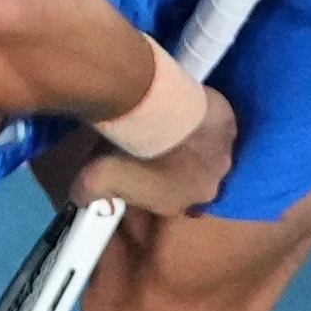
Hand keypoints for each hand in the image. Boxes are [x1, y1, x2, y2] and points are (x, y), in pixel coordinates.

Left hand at [71, 86, 236, 214]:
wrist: (156, 111)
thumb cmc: (126, 149)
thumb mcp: (94, 176)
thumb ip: (87, 191)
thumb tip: (79, 197)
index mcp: (176, 203)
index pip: (165, 198)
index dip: (150, 182)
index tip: (138, 164)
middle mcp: (206, 187)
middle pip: (190, 178)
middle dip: (177, 165)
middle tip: (158, 142)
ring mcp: (222, 158)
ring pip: (208, 154)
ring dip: (194, 144)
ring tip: (175, 124)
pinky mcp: (230, 128)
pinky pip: (218, 127)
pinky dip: (206, 120)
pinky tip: (188, 107)